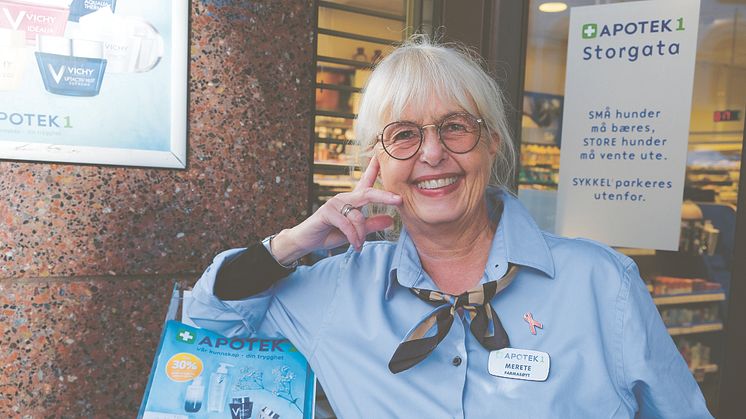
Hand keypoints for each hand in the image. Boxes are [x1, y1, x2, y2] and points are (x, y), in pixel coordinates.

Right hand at [271, 156, 401, 262]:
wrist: (307, 241)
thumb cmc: (330, 233)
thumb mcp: (356, 232)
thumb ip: (371, 225)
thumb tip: (390, 220)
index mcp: (352, 200)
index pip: (365, 182)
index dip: (375, 169)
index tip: (382, 157)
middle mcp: (344, 198)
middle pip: (367, 193)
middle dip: (384, 196)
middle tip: (399, 200)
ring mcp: (334, 203)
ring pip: (357, 215)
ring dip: (361, 233)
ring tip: (359, 245)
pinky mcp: (327, 212)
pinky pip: (346, 223)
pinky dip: (353, 236)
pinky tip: (355, 245)